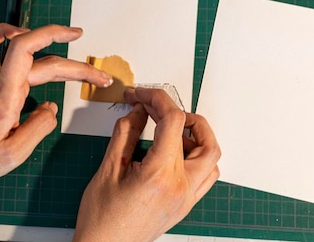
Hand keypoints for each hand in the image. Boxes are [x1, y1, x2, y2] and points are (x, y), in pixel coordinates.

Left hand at [0, 23, 112, 189]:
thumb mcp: (13, 154)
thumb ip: (39, 127)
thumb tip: (52, 107)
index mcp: (5, 95)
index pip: (25, 50)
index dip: (52, 36)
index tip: (77, 38)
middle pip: (42, 60)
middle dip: (76, 67)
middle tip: (100, 78)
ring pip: (25, 53)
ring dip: (52, 45)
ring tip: (72, 41)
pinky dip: (6, 33)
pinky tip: (22, 33)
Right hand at [73, 88, 220, 241]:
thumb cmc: (102, 219)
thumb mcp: (108, 169)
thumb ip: (125, 134)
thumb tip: (137, 111)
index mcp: (160, 175)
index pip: (173, 121)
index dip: (156, 99)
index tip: (141, 95)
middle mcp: (180, 186)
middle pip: (203, 137)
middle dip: (182, 114)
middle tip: (157, 108)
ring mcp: (186, 197)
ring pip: (211, 157)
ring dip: (196, 136)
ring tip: (169, 129)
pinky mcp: (185, 205)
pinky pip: (205, 176)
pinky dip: (197, 157)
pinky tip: (175, 152)